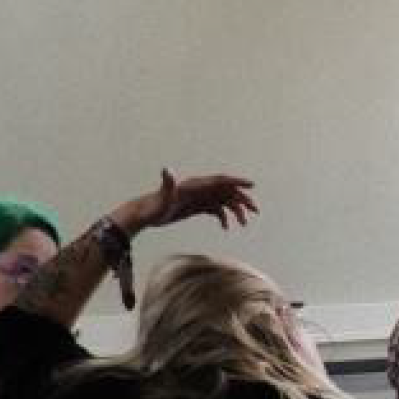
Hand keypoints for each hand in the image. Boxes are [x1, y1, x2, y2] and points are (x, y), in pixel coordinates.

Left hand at [127, 168, 257, 234]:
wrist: (144, 215)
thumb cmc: (152, 207)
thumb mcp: (162, 197)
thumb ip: (167, 184)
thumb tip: (166, 169)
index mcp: (196, 185)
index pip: (220, 180)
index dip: (237, 182)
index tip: (252, 185)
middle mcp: (200, 189)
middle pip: (227, 192)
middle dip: (243, 200)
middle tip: (255, 211)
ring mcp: (199, 198)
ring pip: (224, 202)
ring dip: (236, 211)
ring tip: (244, 224)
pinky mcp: (196, 207)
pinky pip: (216, 210)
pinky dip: (224, 217)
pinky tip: (226, 228)